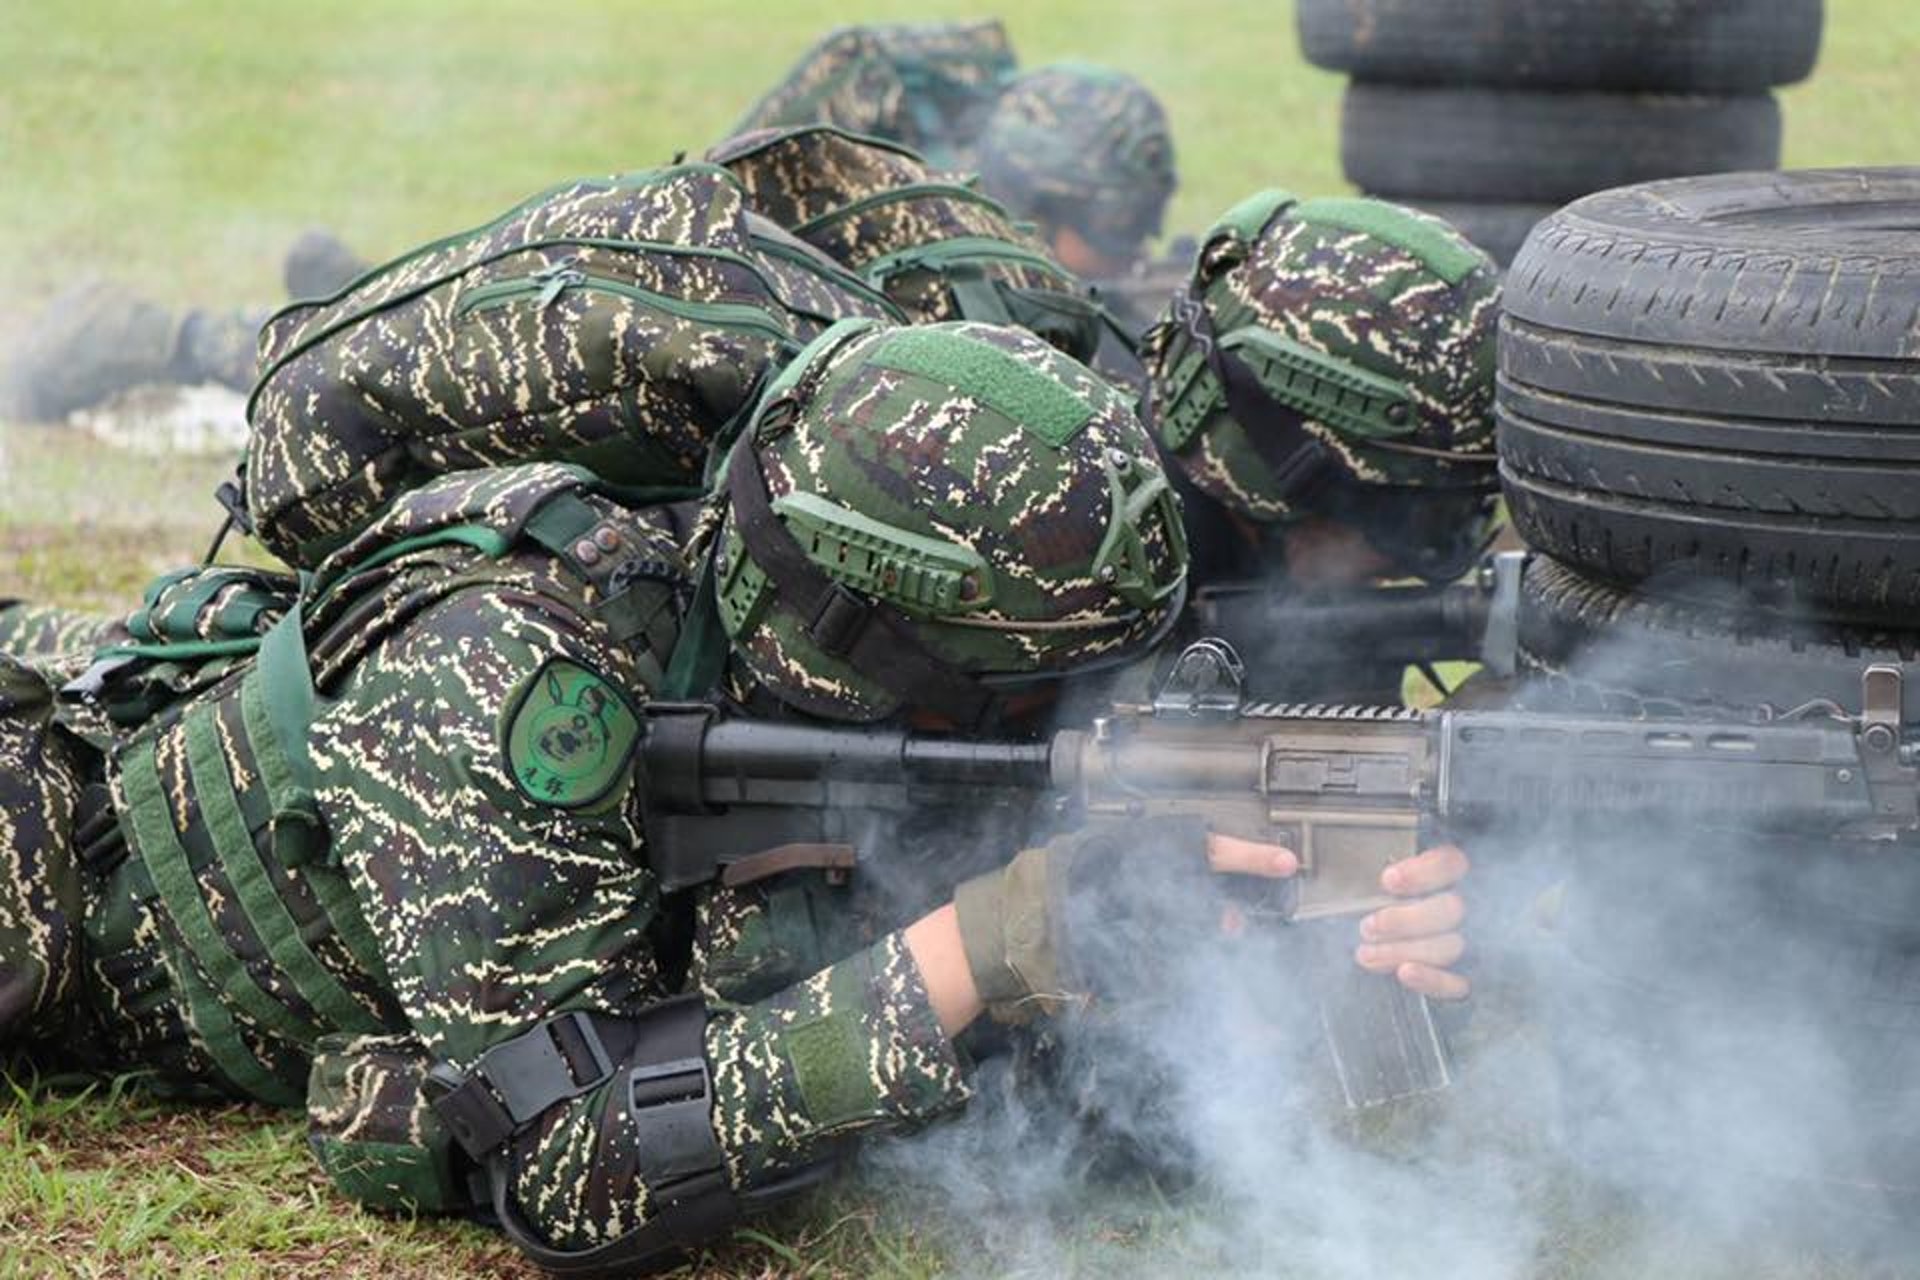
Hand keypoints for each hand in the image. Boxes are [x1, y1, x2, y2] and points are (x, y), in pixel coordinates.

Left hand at [1355, 844, 1469, 1000]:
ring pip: (1450, 945)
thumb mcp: (1364, 876)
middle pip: (1452, 909)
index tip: (1387, 881)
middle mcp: (1461, 906)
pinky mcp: (1463, 978)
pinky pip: (1460, 983)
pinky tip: (1405, 973)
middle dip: (1406, 920)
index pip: (1452, 863)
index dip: (1424, 872)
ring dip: (1404, 950)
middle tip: (1368, 927)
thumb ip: (1363, 863)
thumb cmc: (1367, 905)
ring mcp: (1466, 943)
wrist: (1378, 951)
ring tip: (1365, 953)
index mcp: (1446, 873)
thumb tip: (1312, 862)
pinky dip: (1433, 980)